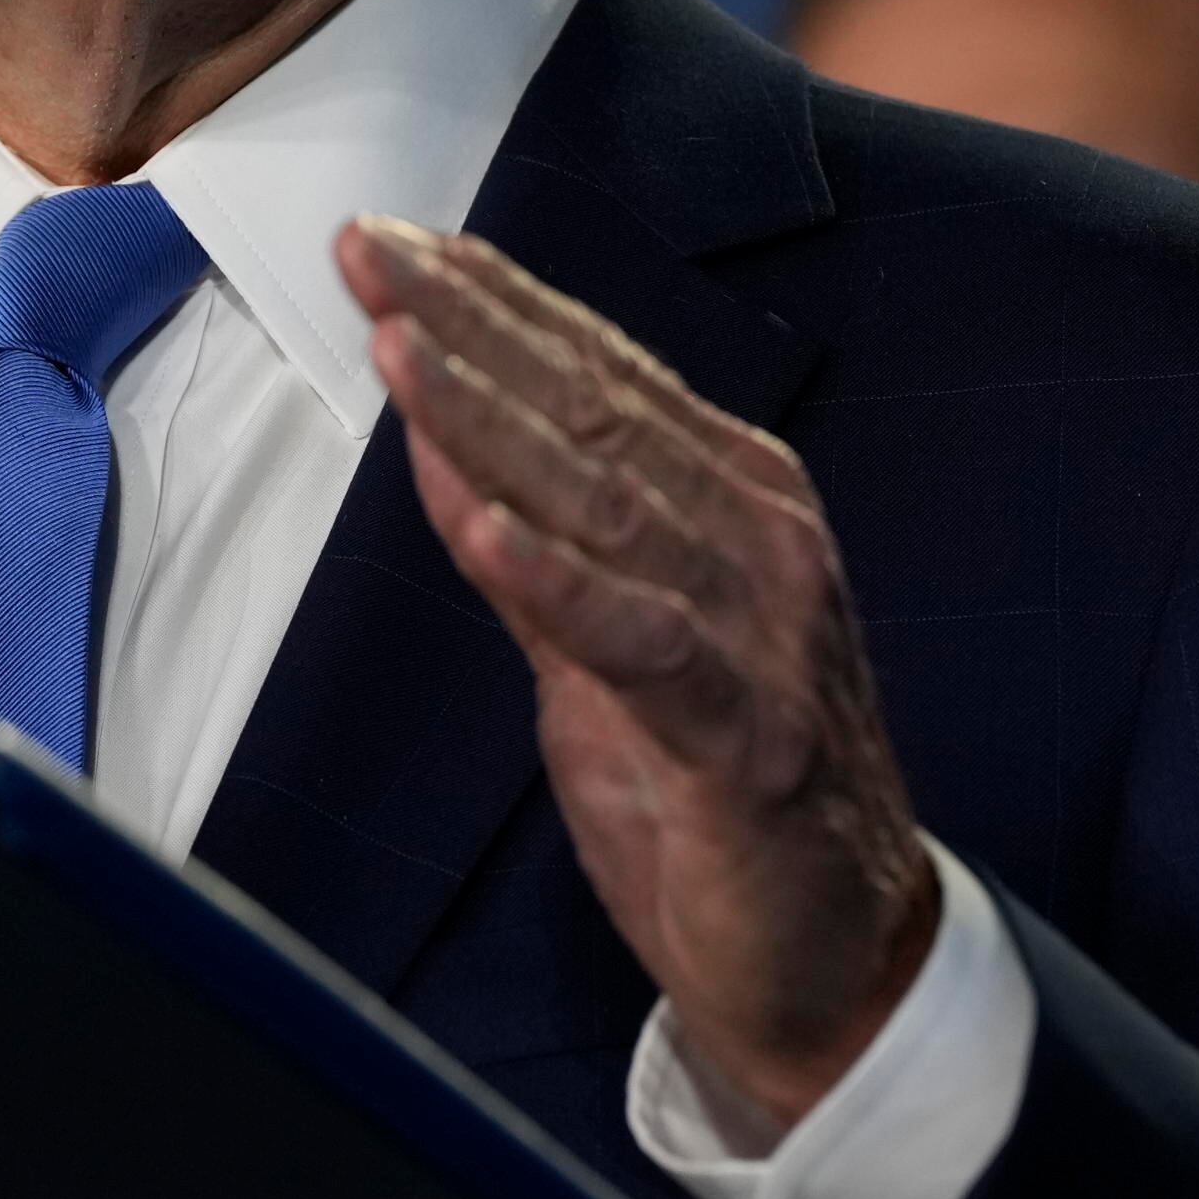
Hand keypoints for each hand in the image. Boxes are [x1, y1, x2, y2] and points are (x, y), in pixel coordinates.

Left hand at [342, 217, 936, 1142]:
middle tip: (365, 252)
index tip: (389, 241)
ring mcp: (762, 632)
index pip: (596, 374)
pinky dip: (560, 585)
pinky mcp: (749, 739)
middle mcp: (757, 538)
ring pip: (607, 503)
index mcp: (732, 496)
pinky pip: (644, 644)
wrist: (833, 958)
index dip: (490, 302)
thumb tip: (436, 439)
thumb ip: (533, 548)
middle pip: (591, 411)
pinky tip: (483, 531)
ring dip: (491, 421)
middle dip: (467, 326)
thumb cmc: (712, 787)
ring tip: (398, 350)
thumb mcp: (602, 651)